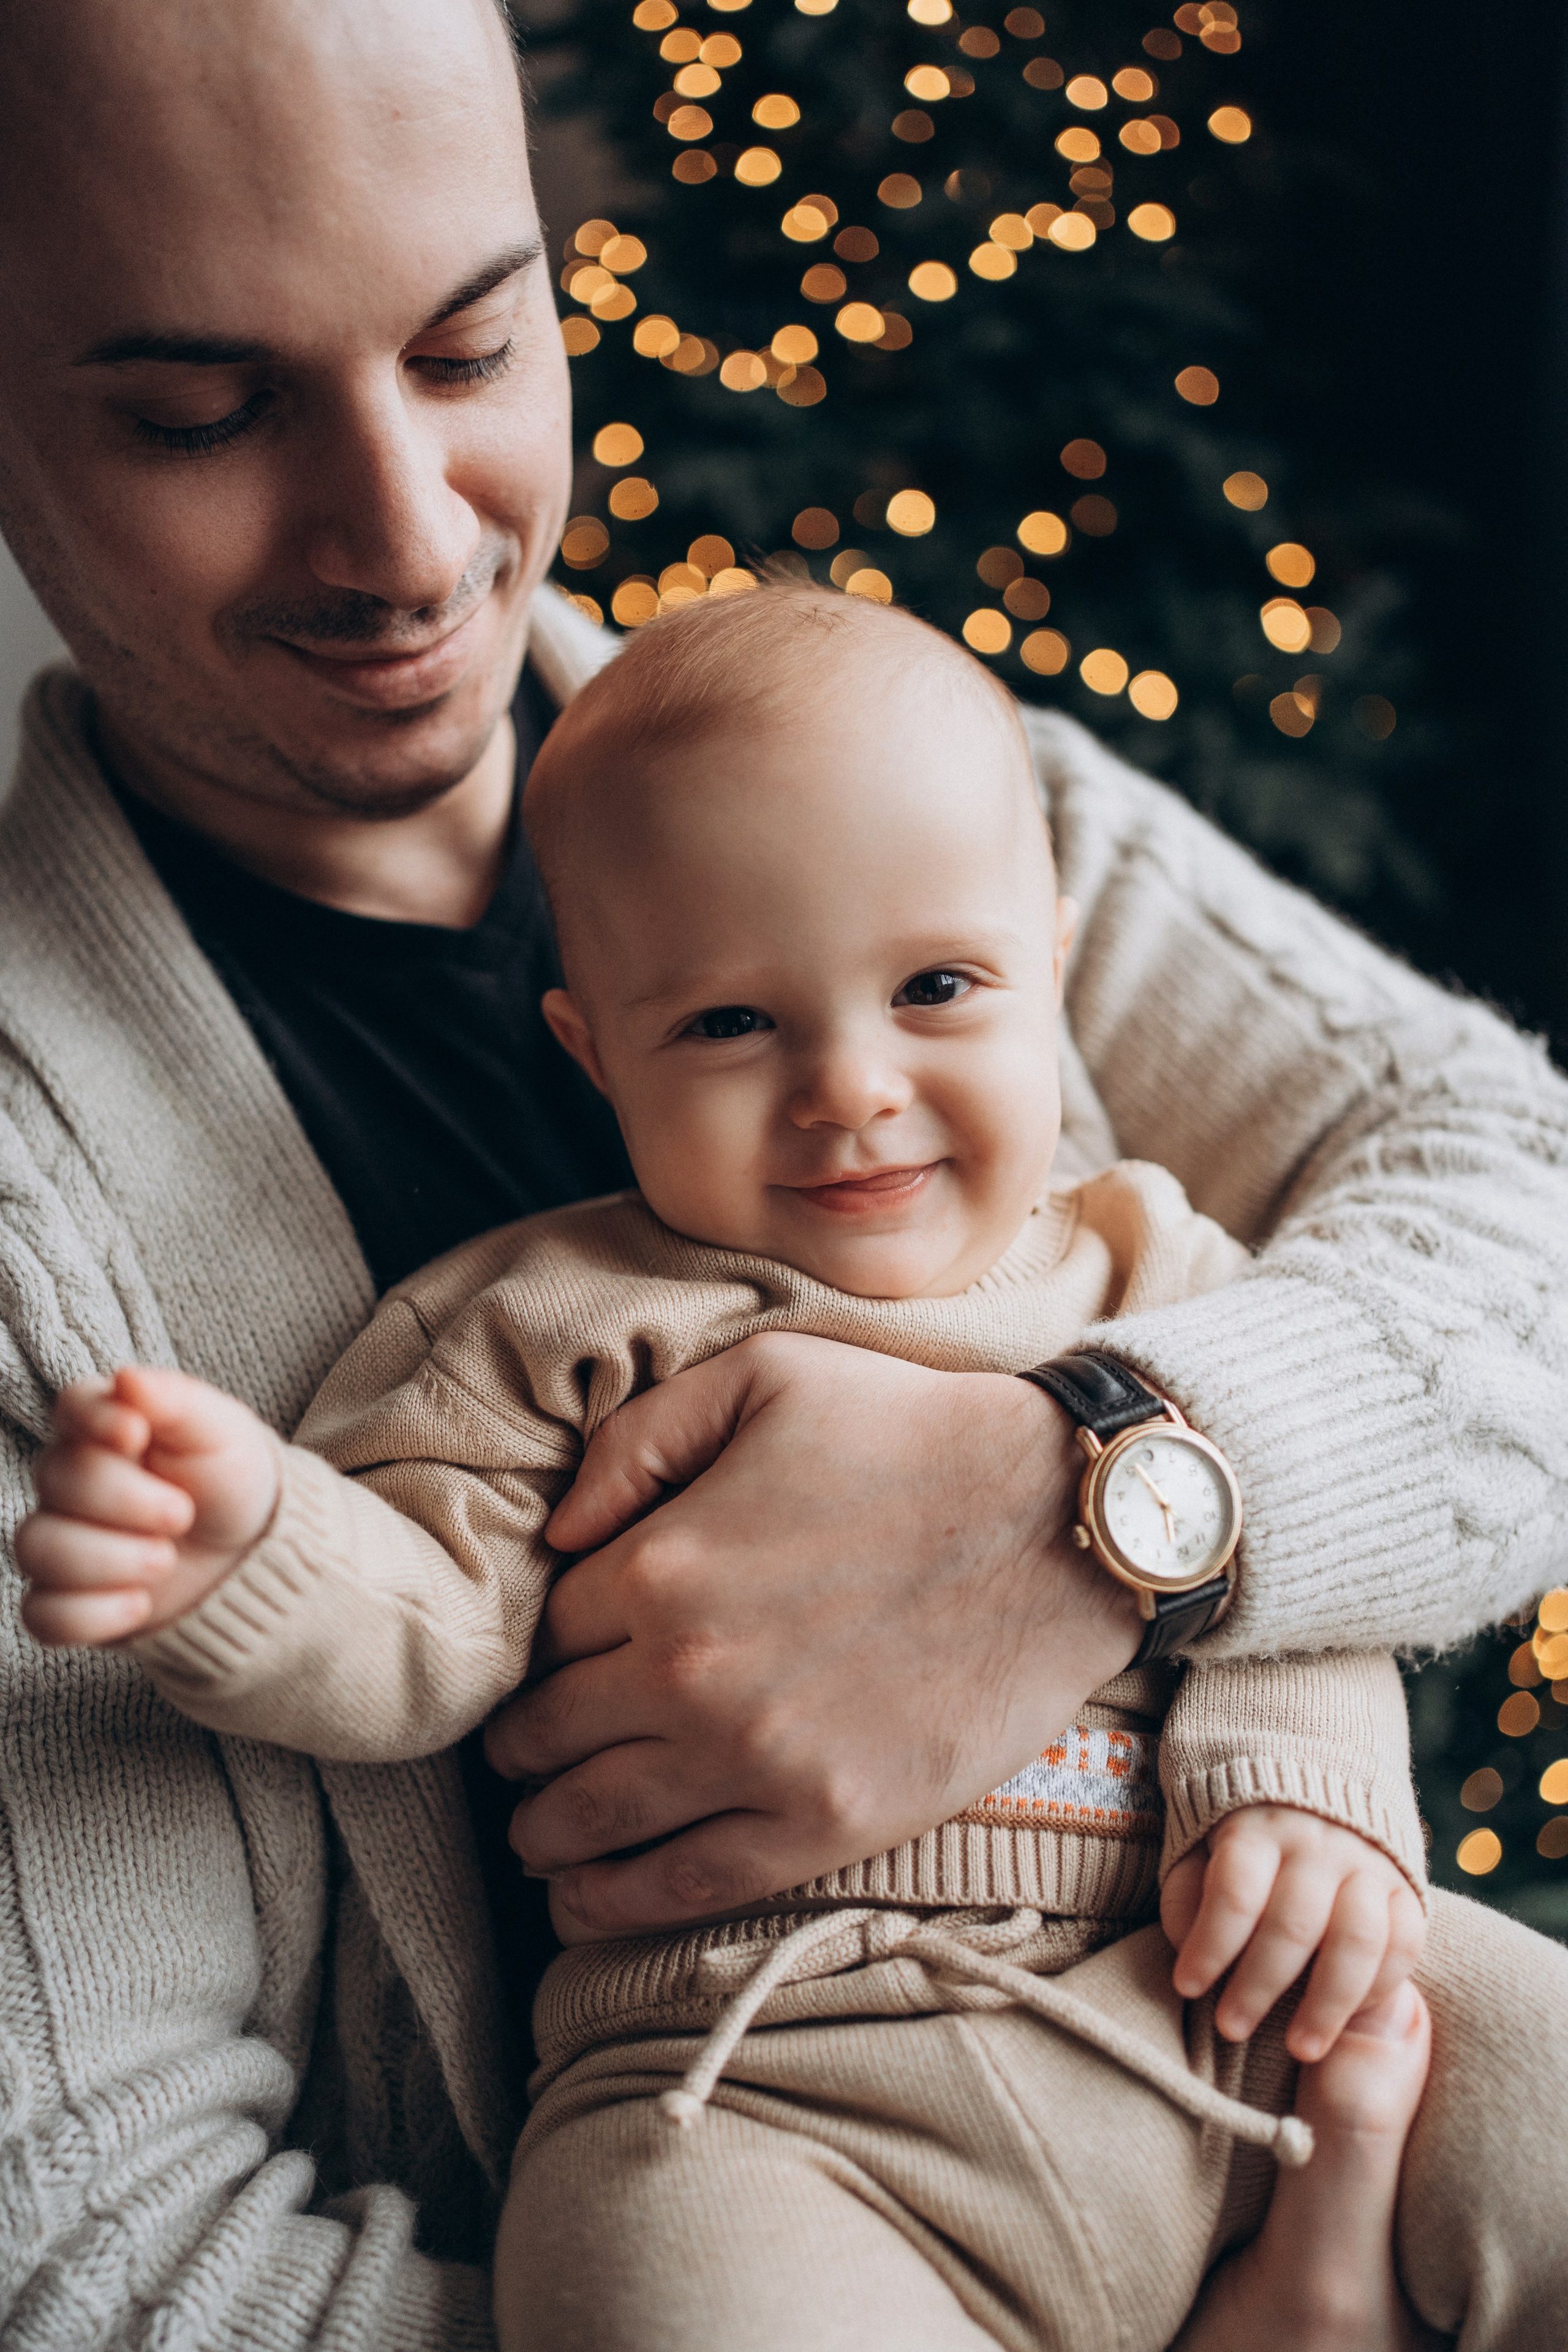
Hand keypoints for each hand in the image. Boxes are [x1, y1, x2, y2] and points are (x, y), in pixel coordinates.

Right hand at [16, 1366, 280, 1645]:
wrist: (251, 1554)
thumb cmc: (230, 1480)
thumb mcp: (220, 1432)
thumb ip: (175, 1400)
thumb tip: (126, 1378)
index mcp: (105, 1424)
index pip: (70, 1407)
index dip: (97, 1422)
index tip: (138, 1436)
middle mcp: (69, 1479)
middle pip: (55, 1480)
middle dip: (126, 1501)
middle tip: (182, 1515)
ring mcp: (62, 1539)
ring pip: (38, 1548)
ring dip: (108, 1559)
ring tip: (165, 1560)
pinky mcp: (66, 1599)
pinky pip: (41, 1614)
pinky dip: (92, 1615)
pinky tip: (139, 1605)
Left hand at [485, 1332, 1140, 1939]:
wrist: (1063, 1524)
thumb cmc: (913, 1433)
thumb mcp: (766, 1374)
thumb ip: (639, 1436)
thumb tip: (559, 1527)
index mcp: (664, 1564)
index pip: (546, 1636)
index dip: (540, 1652)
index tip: (553, 1664)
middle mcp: (688, 1674)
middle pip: (551, 1737)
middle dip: (522, 1752)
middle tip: (522, 1759)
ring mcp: (755, 1761)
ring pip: (595, 1822)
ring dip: (546, 1835)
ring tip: (539, 1837)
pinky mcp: (823, 1824)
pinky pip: (682, 1886)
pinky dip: (610, 1903)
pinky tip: (582, 1901)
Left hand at [1161, 1805, 1425, 2062]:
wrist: (1321, 1782)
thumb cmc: (1245, 1839)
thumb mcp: (1200, 1848)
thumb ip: (1187, 1895)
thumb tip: (1188, 1949)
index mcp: (1258, 1828)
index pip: (1235, 1892)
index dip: (1209, 1945)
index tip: (1186, 1986)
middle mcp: (1317, 1843)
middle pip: (1293, 1923)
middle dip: (1259, 1986)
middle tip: (1229, 2030)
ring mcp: (1367, 1865)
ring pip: (1357, 1940)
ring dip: (1328, 2003)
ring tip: (1301, 2050)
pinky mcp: (1406, 1888)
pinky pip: (1405, 1943)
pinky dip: (1381, 1987)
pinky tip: (1349, 2019)